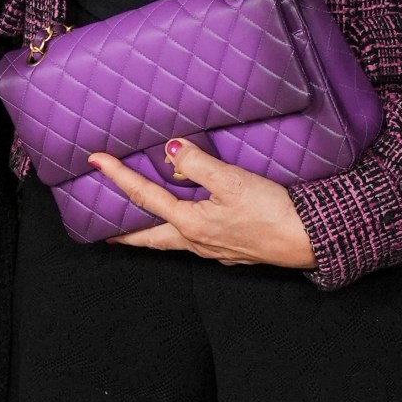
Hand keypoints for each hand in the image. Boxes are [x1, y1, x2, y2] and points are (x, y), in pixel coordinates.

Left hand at [88, 140, 315, 269]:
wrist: (307, 240)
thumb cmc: (273, 212)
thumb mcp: (232, 180)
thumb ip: (198, 164)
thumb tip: (170, 150)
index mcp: (189, 222)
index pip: (142, 196)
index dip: (116, 176)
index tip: (95, 160)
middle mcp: (196, 241)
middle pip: (149, 237)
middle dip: (124, 234)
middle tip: (103, 232)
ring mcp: (213, 250)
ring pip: (173, 242)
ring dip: (153, 235)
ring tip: (141, 228)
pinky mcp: (232, 251)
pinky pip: (197, 242)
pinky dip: (183, 234)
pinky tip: (191, 227)